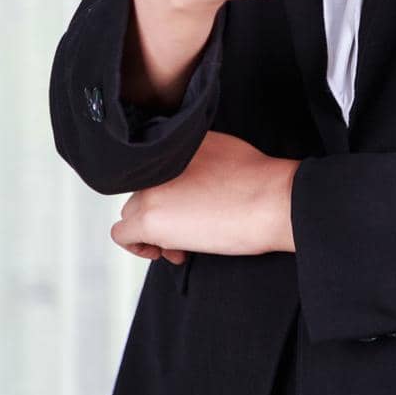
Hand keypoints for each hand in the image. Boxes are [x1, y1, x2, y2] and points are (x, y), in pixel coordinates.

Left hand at [110, 131, 299, 262]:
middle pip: (141, 192)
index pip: (154, 171)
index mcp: (175, 142)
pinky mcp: (149, 221)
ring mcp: (151, 190)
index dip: (169, 192)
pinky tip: (165, 252)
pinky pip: (123, 236)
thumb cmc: (260, 180)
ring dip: (153, 231)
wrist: (272, 198)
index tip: (187, 205)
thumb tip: (187, 177)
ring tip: (183, 244)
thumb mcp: (222, 148)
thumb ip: (193, 157)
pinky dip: (139, 247)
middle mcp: (157, 162)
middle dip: (161, 213)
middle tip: (189, 229)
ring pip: (132, 213)